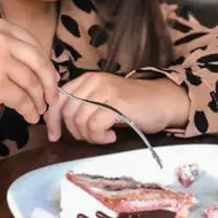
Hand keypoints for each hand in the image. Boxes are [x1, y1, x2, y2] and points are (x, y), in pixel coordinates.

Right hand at [0, 19, 60, 134]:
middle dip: (49, 83)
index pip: (34, 44)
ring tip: (38, 110)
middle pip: (39, 62)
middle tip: (52, 97)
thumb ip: (3, 46)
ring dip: (39, 100)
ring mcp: (0, 62)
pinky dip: (29, 110)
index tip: (49, 78)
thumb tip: (35, 68)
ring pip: (32, 83)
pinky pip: (22, 100)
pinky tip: (29, 116)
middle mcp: (2, 40)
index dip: (45, 64)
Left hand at [59, 73, 189, 144]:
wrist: (165, 100)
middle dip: (74, 132)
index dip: (52, 120)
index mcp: (86, 80)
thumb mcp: (102, 100)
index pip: (58, 99)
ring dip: (89, 136)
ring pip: (80, 120)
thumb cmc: (133, 105)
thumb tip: (58, 123)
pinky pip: (94, 126)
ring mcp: (106, 91)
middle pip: (67, 112)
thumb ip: (82, 105)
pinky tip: (111, 136)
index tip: (54, 137)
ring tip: (103, 136)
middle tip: (90, 137)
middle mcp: (94, 82)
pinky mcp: (117, 104)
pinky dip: (100, 137)